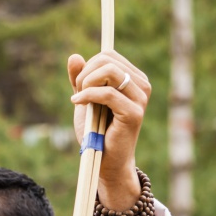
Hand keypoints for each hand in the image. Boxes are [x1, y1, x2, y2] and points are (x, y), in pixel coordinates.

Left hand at [67, 50, 151, 209]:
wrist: (104, 161)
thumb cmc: (96, 132)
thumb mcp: (85, 100)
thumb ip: (80, 79)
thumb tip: (74, 56)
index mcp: (133, 78)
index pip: (108, 55)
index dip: (88, 66)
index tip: (79, 86)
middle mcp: (141, 85)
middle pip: (107, 59)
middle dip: (85, 74)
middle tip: (77, 93)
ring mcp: (140, 98)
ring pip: (109, 71)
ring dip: (86, 83)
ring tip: (79, 99)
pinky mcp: (134, 113)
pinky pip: (107, 93)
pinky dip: (87, 96)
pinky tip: (77, 103)